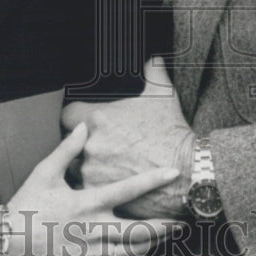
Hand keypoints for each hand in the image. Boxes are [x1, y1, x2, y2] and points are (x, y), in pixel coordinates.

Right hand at [5, 122, 183, 255]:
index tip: (173, 173)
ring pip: (130, 252)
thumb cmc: (27, 202)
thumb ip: (67, 150)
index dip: (152, 180)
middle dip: (163, 226)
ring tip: (168, 237)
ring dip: (152, 245)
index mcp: (86, 202)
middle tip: (182, 220)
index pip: (127, 189)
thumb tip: (83, 126)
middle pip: (138, 230)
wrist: (8, 241)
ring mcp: (89, 252)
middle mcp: (92, 228)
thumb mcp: (44, 172)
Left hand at [62, 57, 194, 218]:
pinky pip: (88, 193)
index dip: (76, 119)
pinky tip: (108, 189)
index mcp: (98, 118)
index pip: (68, 116)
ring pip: (76, 173)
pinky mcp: (100, 196)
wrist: (188, 169)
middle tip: (100, 150)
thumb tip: (153, 59)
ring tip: (104, 172)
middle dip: (82, 148)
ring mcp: (93, 173)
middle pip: (71, 147)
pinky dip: (96, 191)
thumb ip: (153, 72)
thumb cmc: (172, 131)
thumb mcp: (162, 94)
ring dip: (87, 172)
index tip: (85, 125)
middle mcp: (90, 145)